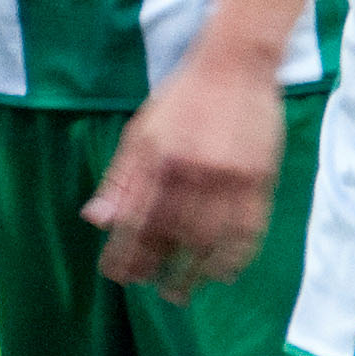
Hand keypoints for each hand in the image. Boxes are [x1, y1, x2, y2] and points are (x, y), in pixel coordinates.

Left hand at [89, 51, 282, 303]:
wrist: (236, 63)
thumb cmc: (183, 96)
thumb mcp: (140, 131)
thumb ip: (119, 178)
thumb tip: (95, 220)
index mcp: (157, 159)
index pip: (136, 220)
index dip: (125, 253)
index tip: (117, 275)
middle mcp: (191, 171)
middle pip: (171, 235)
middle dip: (157, 268)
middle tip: (151, 290)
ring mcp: (228, 176)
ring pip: (209, 239)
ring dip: (194, 272)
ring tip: (182, 292)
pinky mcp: (258, 178)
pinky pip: (249, 229)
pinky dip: (236, 256)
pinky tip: (224, 273)